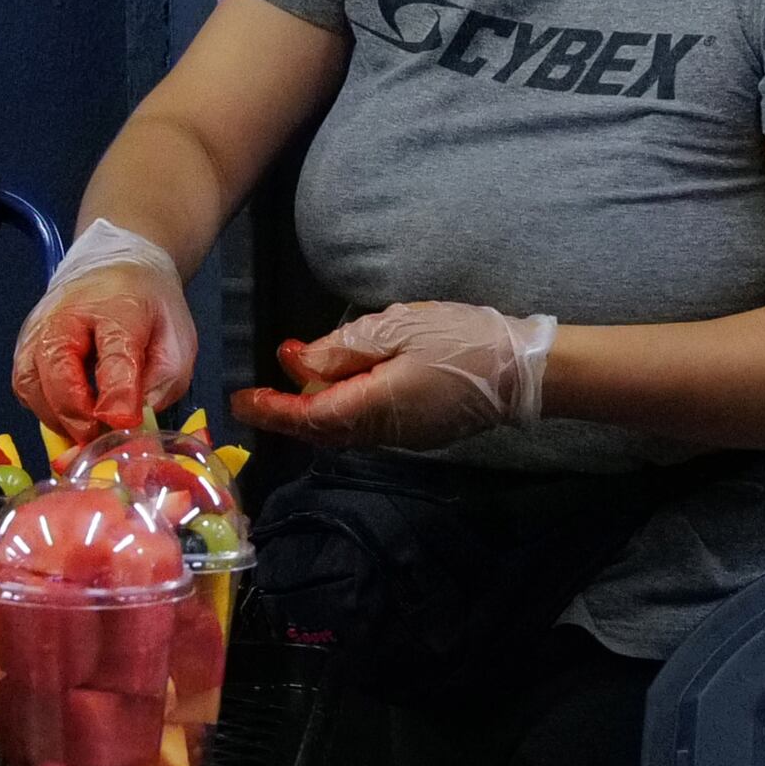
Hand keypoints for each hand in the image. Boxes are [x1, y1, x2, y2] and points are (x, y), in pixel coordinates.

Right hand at [12, 220, 193, 433]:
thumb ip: (166, 380)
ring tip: (87, 431)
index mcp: (118, 308)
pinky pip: (25, 388)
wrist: (113, 267)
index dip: (118, 395)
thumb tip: (139, 417)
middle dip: (78, 415)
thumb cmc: (146, 307)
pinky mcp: (24, 346)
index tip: (124, 423)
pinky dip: (44, 409)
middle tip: (101, 439)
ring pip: (31, 385)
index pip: (114, 356)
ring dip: (58, 418)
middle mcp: (66, 315)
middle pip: (58, 372)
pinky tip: (70, 415)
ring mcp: (38, 330)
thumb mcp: (177, 339)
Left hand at [233, 302, 555, 450]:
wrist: (523, 371)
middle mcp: (381, 432)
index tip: (240, 399)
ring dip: (315, 406)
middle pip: (321, 429)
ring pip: (342, 428)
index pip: (307, 416)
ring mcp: (401, 436)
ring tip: (303, 369)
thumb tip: (300, 363)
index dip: (271, 409)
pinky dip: (342, 406)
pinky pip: (365, 425)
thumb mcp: (398, 329)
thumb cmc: (462, 341)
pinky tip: (343, 379)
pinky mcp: (417, 431)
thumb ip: (344, 349)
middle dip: (288, 408)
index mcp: (373, 406)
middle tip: (266, 381)